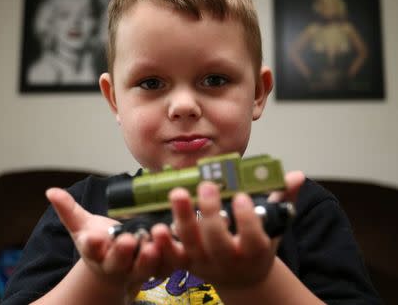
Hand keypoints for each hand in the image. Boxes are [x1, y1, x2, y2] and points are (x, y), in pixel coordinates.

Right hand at [45, 188, 162, 297]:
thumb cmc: (100, 243)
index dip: (92, 244)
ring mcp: (136, 270)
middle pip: (117, 261)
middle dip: (121, 252)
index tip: (92, 237)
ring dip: (147, 258)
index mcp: (95, 254)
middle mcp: (115, 265)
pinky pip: (165, 266)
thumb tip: (51, 191)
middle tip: (126, 239)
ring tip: (151, 245)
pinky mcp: (157, 270)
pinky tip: (175, 243)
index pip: (90, 250)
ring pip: (143, 267)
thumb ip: (68, 210)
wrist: (116, 269)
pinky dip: (170, 258)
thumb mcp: (82, 227)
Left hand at [165, 171, 304, 291]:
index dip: (247, 219)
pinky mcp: (187, 264)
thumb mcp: (273, 226)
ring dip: (182, 219)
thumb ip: (282, 200)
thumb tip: (297, 175)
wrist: (241, 278)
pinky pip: (172, 257)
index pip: (253, 239)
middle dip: (211, 213)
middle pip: (217, 241)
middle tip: (206, 185)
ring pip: (191, 245)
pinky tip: (157, 226)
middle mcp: (229, 261)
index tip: (242, 196)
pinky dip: (164, 244)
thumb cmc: (257, 246)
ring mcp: (205, 264)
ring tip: (178, 194)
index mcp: (254, 252)